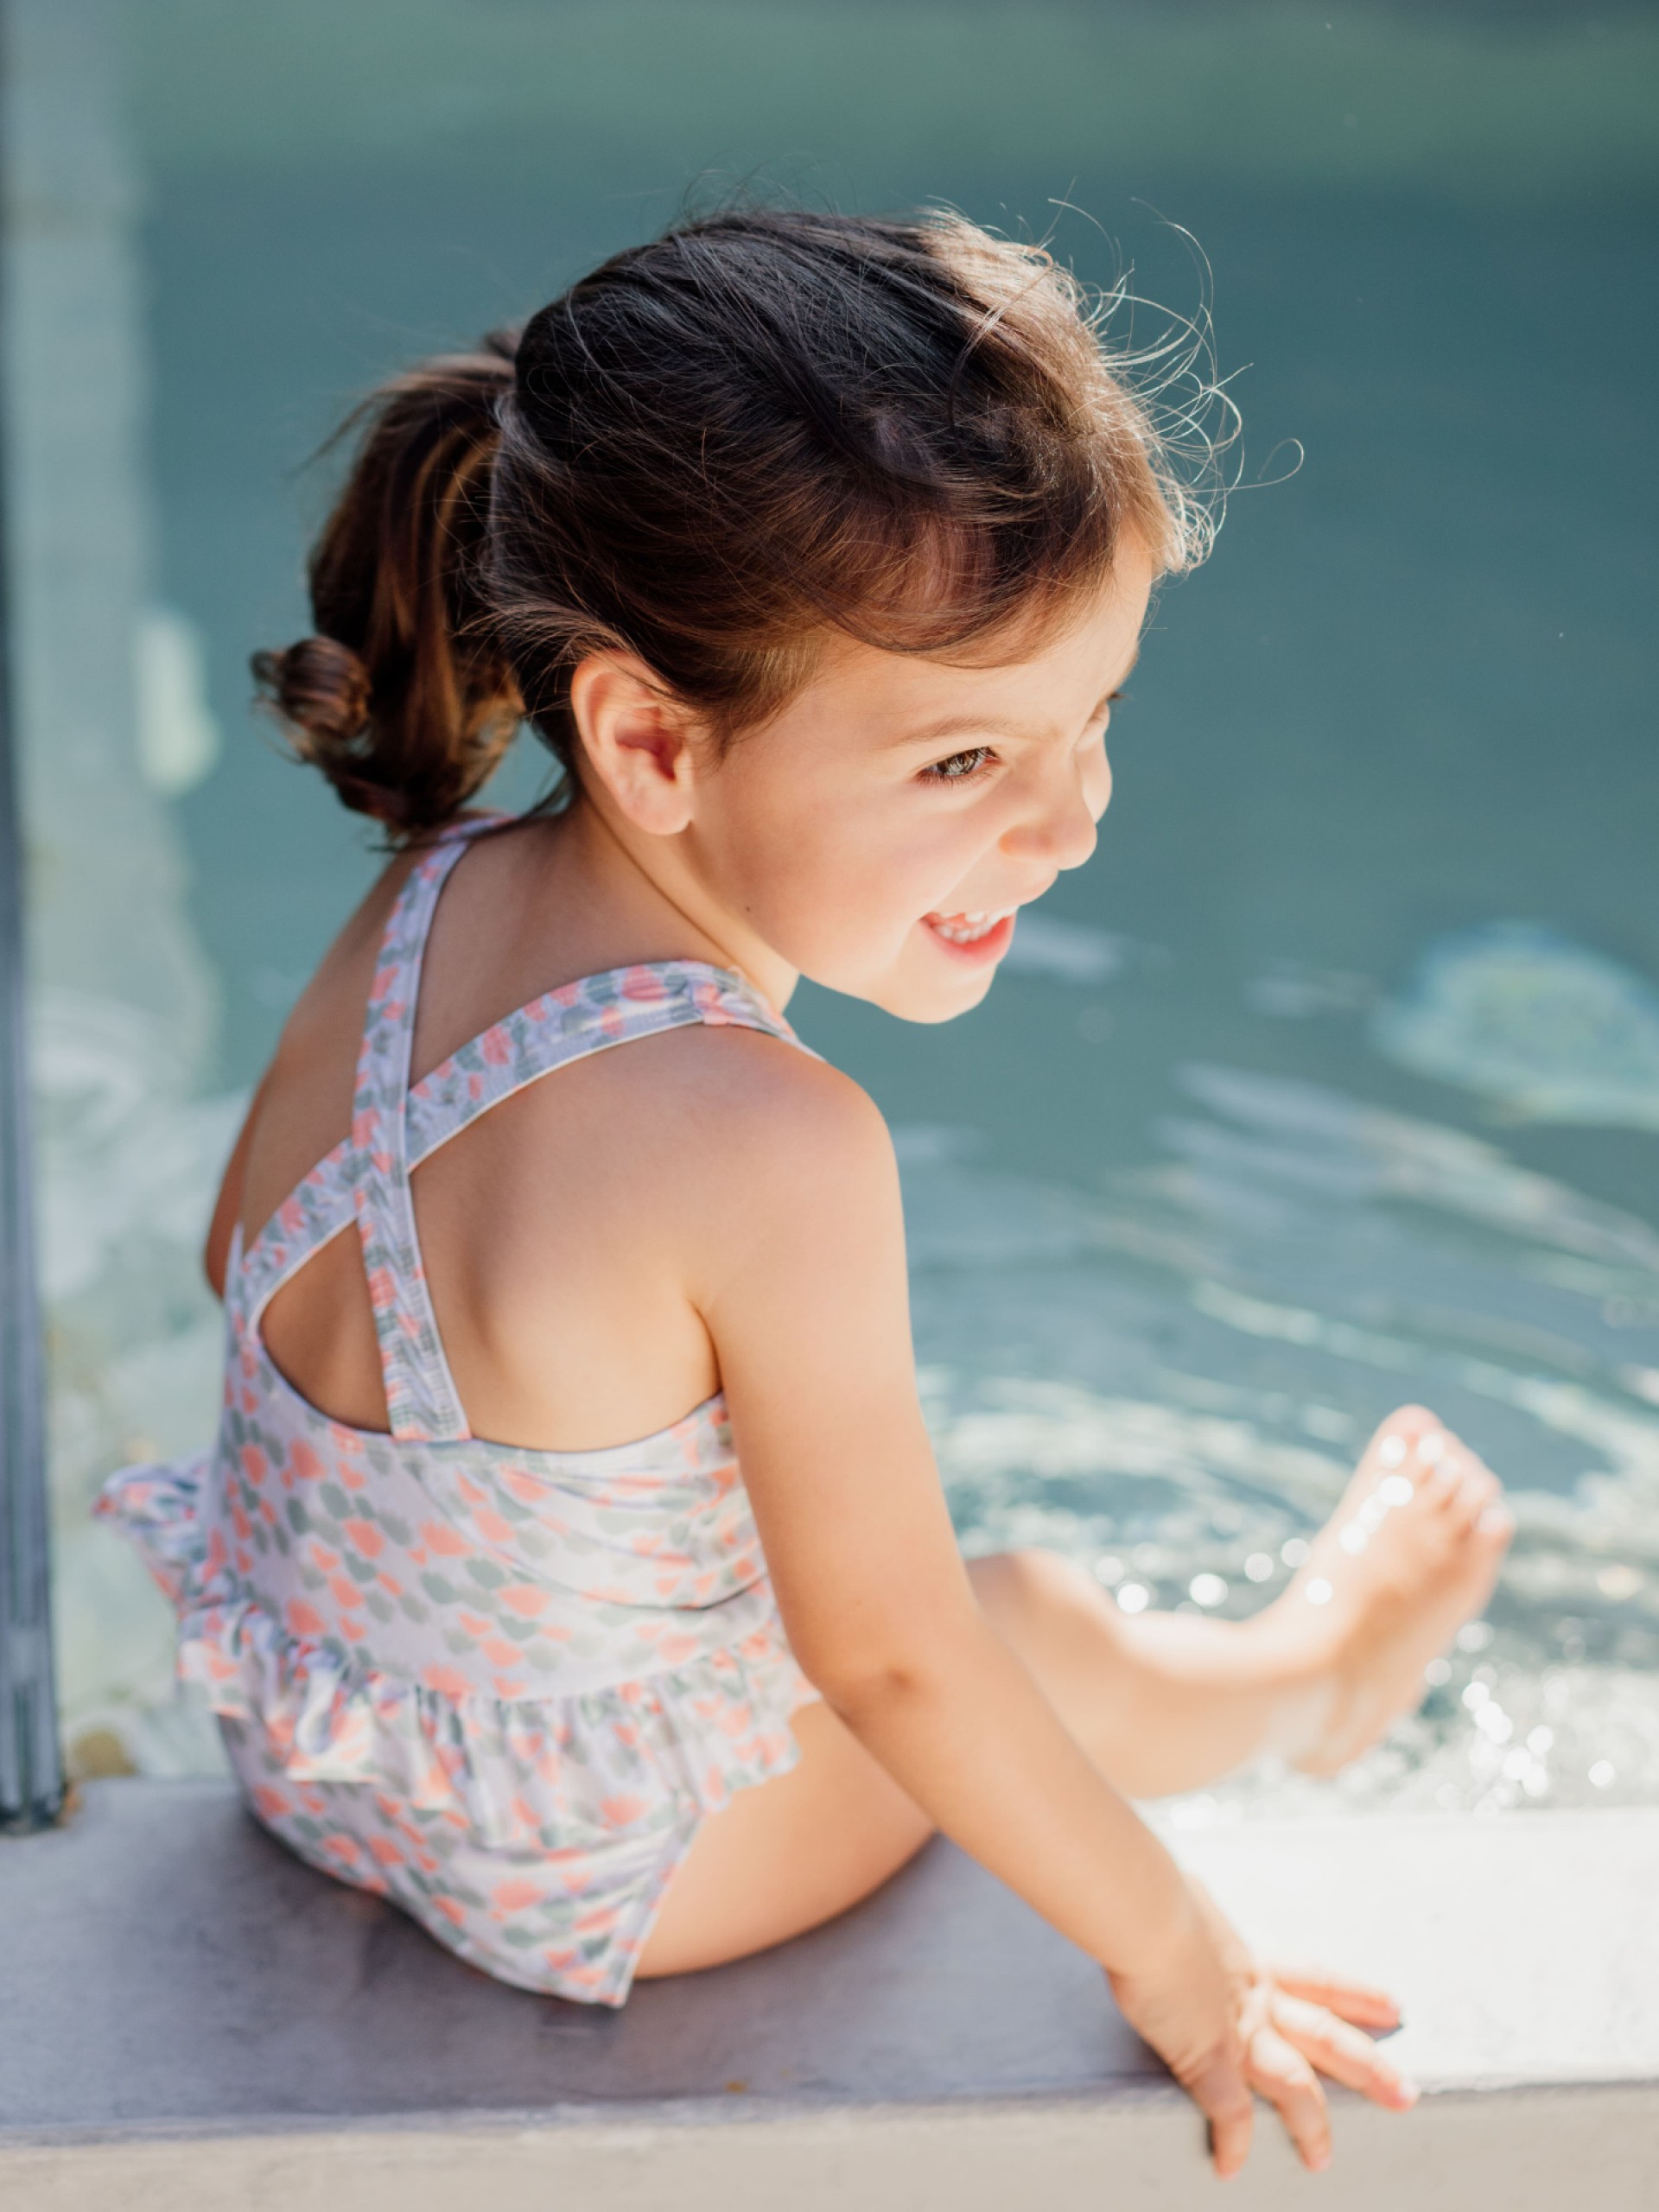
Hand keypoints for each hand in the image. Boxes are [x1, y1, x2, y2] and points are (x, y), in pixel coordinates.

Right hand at [1106, 1877, 1417, 2175]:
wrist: (1146, 1911)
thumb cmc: (1150, 1896)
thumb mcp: (1183, 1901)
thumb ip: (1189, 1914)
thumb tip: (1178, 1896)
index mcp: (1249, 1960)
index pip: (1316, 1979)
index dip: (1356, 1993)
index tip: (1391, 2005)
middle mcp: (1254, 1997)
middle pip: (1327, 2036)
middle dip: (1368, 2067)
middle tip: (1406, 2094)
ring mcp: (1237, 2030)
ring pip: (1293, 2084)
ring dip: (1311, 2123)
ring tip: (1321, 2159)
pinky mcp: (1208, 2058)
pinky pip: (1228, 2113)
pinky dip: (1232, 2142)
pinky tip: (1230, 2166)